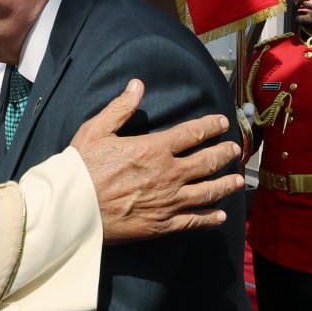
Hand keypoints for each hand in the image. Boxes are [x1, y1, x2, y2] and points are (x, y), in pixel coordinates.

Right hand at [70, 79, 243, 242]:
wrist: (73, 208)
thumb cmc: (81, 168)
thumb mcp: (96, 130)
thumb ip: (121, 108)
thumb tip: (138, 85)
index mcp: (154, 149)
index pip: (192, 133)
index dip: (210, 126)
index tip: (222, 122)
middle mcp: (169, 174)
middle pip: (207, 162)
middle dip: (225, 153)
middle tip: (235, 150)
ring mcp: (169, 201)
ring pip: (208, 192)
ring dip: (226, 185)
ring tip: (238, 181)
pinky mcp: (163, 225)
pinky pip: (194, 221)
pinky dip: (210, 218)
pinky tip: (220, 216)